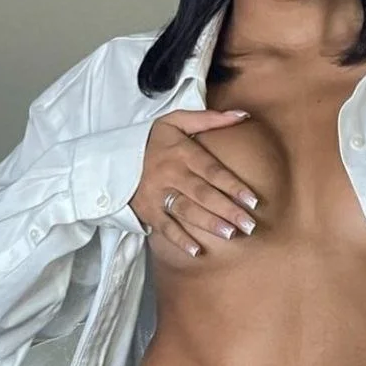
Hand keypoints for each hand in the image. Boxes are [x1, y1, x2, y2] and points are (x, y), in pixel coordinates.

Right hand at [129, 109, 258, 256]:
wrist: (113, 156)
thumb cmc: (153, 139)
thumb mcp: (177, 121)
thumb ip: (210, 119)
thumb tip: (243, 115)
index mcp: (181, 152)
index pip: (212, 170)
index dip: (233, 185)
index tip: (253, 200)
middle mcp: (170, 173)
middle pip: (203, 194)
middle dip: (227, 210)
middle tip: (250, 224)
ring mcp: (157, 193)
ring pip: (186, 210)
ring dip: (208, 223)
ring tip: (230, 234)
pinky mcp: (147, 209)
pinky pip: (165, 226)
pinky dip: (179, 239)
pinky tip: (196, 251)